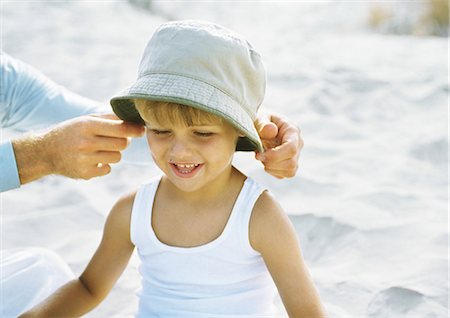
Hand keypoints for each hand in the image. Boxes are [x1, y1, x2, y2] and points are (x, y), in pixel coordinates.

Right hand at [13, 114, 144, 183]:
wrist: (46, 152)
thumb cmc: (72, 132)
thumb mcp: (86, 119)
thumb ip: (110, 118)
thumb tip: (135, 118)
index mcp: (88, 126)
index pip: (121, 129)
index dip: (135, 129)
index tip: (141, 129)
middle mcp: (86, 143)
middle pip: (122, 144)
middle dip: (123, 141)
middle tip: (114, 139)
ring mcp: (85, 160)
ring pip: (117, 157)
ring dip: (114, 153)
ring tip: (100, 149)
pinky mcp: (85, 174)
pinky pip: (108, 168)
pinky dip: (105, 164)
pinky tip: (93, 159)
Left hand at [254, 112, 302, 178]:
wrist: (259, 126)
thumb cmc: (259, 121)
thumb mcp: (258, 117)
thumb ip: (262, 123)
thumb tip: (271, 130)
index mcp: (292, 130)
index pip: (291, 148)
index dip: (275, 155)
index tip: (259, 155)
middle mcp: (298, 143)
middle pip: (291, 162)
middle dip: (271, 163)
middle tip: (257, 156)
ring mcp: (296, 155)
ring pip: (290, 171)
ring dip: (272, 168)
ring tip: (261, 157)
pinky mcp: (290, 164)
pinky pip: (284, 175)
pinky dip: (272, 171)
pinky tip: (265, 161)